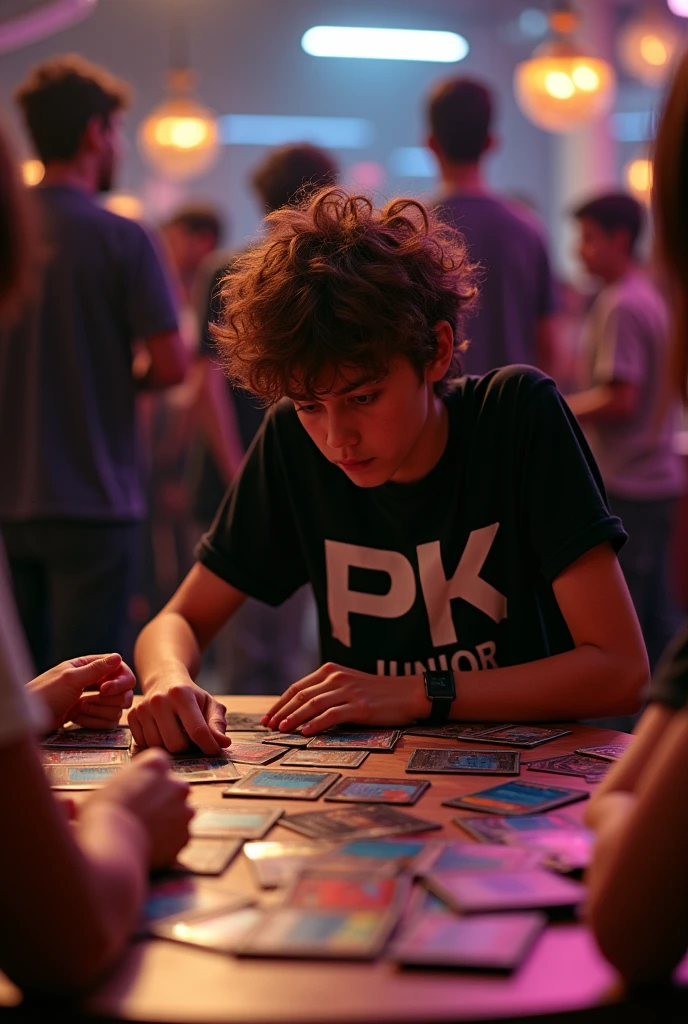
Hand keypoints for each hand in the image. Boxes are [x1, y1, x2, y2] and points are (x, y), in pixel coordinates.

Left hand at [27, 654, 134, 731]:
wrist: (30, 720)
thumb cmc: (45, 694)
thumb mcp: (70, 679)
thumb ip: (96, 669)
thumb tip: (118, 657)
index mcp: (90, 666)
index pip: (121, 670)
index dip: (120, 681)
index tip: (105, 690)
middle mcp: (95, 682)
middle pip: (123, 691)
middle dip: (107, 701)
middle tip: (86, 702)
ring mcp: (94, 700)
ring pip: (116, 708)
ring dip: (97, 712)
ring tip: (78, 710)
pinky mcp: (91, 716)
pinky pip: (107, 721)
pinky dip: (93, 722)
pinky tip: (77, 719)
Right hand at [85, 748, 192, 869]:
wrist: (111, 843)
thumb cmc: (99, 813)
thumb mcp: (103, 788)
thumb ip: (116, 786)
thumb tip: (72, 802)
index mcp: (156, 763)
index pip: (159, 765)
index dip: (147, 780)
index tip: (136, 792)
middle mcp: (176, 783)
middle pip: (173, 789)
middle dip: (162, 800)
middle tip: (141, 815)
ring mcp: (184, 809)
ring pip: (179, 814)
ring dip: (167, 822)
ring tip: (143, 835)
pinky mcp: (185, 836)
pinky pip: (179, 838)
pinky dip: (169, 844)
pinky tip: (149, 849)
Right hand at [128, 676, 227, 754]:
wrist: (164, 678)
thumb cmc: (191, 695)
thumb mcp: (209, 704)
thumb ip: (217, 723)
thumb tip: (223, 743)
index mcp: (181, 694)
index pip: (197, 731)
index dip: (209, 746)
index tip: (214, 752)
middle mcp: (159, 700)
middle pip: (176, 745)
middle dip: (187, 747)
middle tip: (190, 737)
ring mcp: (142, 709)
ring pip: (159, 747)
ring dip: (170, 746)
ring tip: (176, 732)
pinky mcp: (131, 716)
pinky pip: (144, 745)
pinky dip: (156, 744)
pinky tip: (162, 732)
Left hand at [263, 662, 425, 735]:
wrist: (408, 693)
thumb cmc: (377, 693)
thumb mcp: (348, 685)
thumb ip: (327, 692)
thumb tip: (301, 710)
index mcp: (331, 671)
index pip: (297, 687)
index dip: (280, 703)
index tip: (268, 717)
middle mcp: (337, 678)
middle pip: (300, 695)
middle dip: (282, 712)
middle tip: (269, 726)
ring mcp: (348, 691)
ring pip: (313, 705)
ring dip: (294, 718)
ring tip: (281, 730)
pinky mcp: (359, 706)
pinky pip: (332, 715)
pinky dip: (316, 724)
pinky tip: (305, 733)